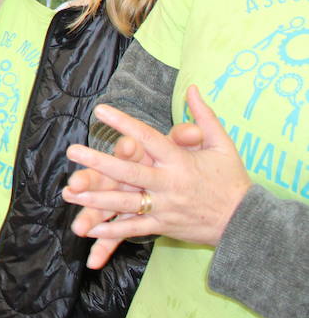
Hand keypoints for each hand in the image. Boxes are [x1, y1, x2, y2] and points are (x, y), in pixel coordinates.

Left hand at [62, 86, 252, 265]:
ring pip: (126, 203)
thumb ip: (204, 116)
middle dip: (99, 162)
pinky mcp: (164, 226)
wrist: (246, 223)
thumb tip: (192, 87)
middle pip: (129, 172)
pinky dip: (113, 230)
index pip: (148, 138)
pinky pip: (135, 228)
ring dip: (97, 199)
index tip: (100, 110)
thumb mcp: (222, 144)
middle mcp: (169, 184)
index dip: (124, 123)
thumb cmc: (232, 180)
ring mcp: (165, 207)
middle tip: (72, 151)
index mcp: (181, 161)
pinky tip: (90, 227)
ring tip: (71, 191)